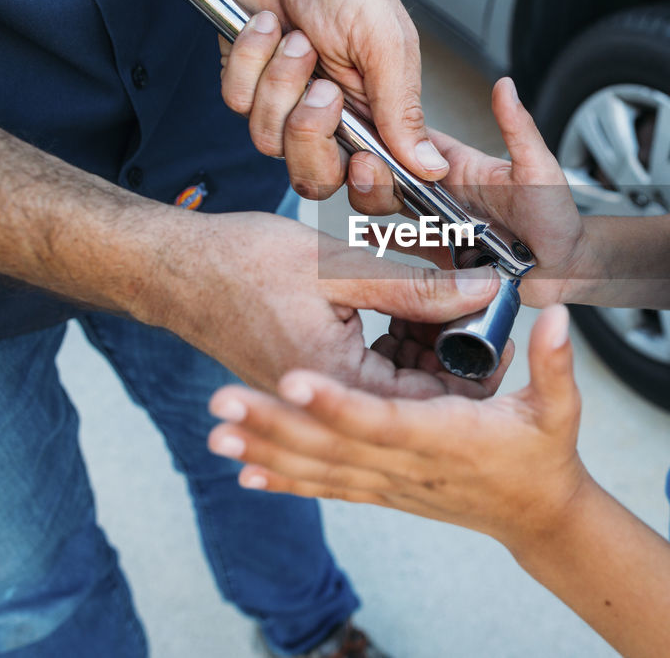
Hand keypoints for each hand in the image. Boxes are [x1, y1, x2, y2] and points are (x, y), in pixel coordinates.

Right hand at [143, 210, 506, 396]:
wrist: (172, 270)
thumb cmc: (241, 264)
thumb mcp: (340, 268)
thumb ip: (416, 286)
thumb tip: (482, 292)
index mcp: (340, 387)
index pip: (433, 404)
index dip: (474, 368)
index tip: (497, 330)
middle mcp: (330, 404)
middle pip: (419, 397)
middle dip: (452, 353)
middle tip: (474, 305)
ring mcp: (321, 394)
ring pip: (397, 381)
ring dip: (423, 343)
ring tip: (440, 295)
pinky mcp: (314, 377)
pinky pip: (371, 371)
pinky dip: (393, 340)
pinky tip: (402, 304)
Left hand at [207, 305, 591, 546]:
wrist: (536, 516)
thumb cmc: (543, 456)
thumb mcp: (559, 408)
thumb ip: (554, 361)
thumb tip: (555, 314)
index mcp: (446, 436)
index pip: (384, 418)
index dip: (337, 402)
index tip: (294, 380)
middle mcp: (410, 464)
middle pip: (334, 445)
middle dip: (276, 425)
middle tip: (223, 403)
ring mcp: (392, 482)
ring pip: (321, 467)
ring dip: (268, 449)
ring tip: (218, 431)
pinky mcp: (384, 490)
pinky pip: (329, 486)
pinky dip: (287, 480)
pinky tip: (248, 472)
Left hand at [219, 0, 443, 197]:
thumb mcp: (387, 44)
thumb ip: (404, 110)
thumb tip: (431, 166)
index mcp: (377, 119)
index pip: (375, 186)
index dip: (368, 188)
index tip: (364, 161)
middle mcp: (332, 124)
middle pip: (314, 179)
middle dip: (310, 134)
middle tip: (324, 89)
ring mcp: (286, 108)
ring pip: (268, 140)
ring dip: (282, 81)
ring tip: (298, 39)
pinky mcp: (247, 87)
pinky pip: (237, 100)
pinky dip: (251, 58)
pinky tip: (269, 28)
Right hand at [348, 77, 587, 307]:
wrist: (564, 271)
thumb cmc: (557, 218)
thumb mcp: (538, 169)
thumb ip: (519, 130)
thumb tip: (505, 86)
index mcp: (464, 167)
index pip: (418, 141)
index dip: (391, 129)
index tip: (365, 120)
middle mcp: (446, 194)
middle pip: (394, 174)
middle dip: (373, 169)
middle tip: (362, 170)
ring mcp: (440, 224)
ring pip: (392, 207)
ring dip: (374, 199)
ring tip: (364, 195)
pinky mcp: (441, 255)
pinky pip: (405, 245)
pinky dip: (382, 241)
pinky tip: (363, 238)